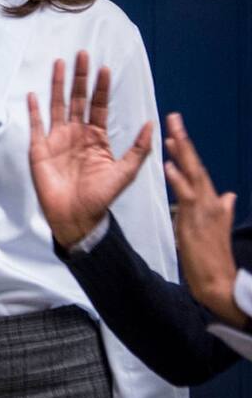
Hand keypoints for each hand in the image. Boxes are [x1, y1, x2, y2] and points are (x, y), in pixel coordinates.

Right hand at [28, 51, 152, 247]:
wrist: (76, 216)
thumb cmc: (101, 196)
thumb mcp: (126, 172)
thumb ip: (138, 148)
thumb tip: (152, 122)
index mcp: (96, 137)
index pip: (99, 106)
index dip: (102, 87)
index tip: (104, 67)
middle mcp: (76, 133)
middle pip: (79, 99)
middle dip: (80, 77)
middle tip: (82, 54)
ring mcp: (57, 139)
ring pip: (58, 105)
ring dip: (58, 84)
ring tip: (59, 63)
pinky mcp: (39, 149)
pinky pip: (36, 125)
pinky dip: (34, 110)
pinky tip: (33, 94)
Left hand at [163, 113, 242, 326]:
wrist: (217, 280)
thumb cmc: (211, 255)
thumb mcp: (214, 227)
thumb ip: (221, 209)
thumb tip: (228, 195)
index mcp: (211, 201)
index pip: (197, 169)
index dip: (187, 150)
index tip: (176, 131)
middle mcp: (209, 201)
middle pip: (196, 165)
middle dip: (184, 141)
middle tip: (173, 117)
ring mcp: (204, 209)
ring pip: (192, 175)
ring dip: (182, 154)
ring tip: (171, 134)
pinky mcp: (195, 220)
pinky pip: (186, 196)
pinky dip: (178, 180)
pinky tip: (169, 167)